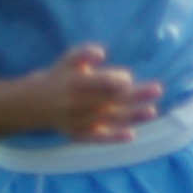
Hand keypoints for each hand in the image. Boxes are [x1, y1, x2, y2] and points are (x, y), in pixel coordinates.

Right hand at [42, 44, 163, 140]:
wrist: (35, 104)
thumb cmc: (60, 77)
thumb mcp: (67, 60)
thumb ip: (84, 53)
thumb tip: (101, 52)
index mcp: (74, 83)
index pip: (99, 83)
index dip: (115, 81)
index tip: (129, 78)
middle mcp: (78, 104)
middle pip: (111, 101)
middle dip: (135, 96)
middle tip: (157, 89)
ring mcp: (80, 122)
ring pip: (109, 120)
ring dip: (132, 117)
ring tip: (152, 111)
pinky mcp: (80, 136)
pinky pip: (99, 139)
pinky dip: (114, 139)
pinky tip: (131, 135)